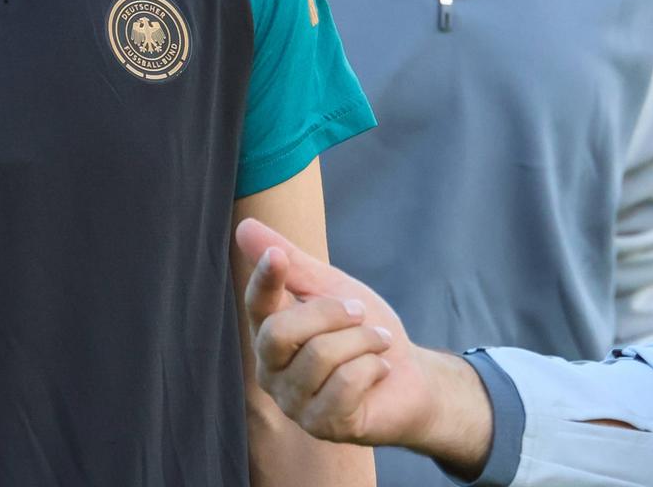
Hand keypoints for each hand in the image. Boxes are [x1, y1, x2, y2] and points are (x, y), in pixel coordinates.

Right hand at [235, 218, 492, 474]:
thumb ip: (292, 262)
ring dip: (362, 339)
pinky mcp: (323, 426)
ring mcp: (295, 403)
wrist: (409, 375)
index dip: (263, 279)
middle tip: (360, 310)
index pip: (257, 304)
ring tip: (376, 343)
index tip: (276, 256)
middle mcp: (272, 370)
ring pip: (320, 355)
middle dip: (331, 312)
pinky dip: (374, 366)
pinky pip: (345, 384)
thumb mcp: (331, 286)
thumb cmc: (363, 327)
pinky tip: (380, 370)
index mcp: (270, 332)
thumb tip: (244, 227)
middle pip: (279, 333)